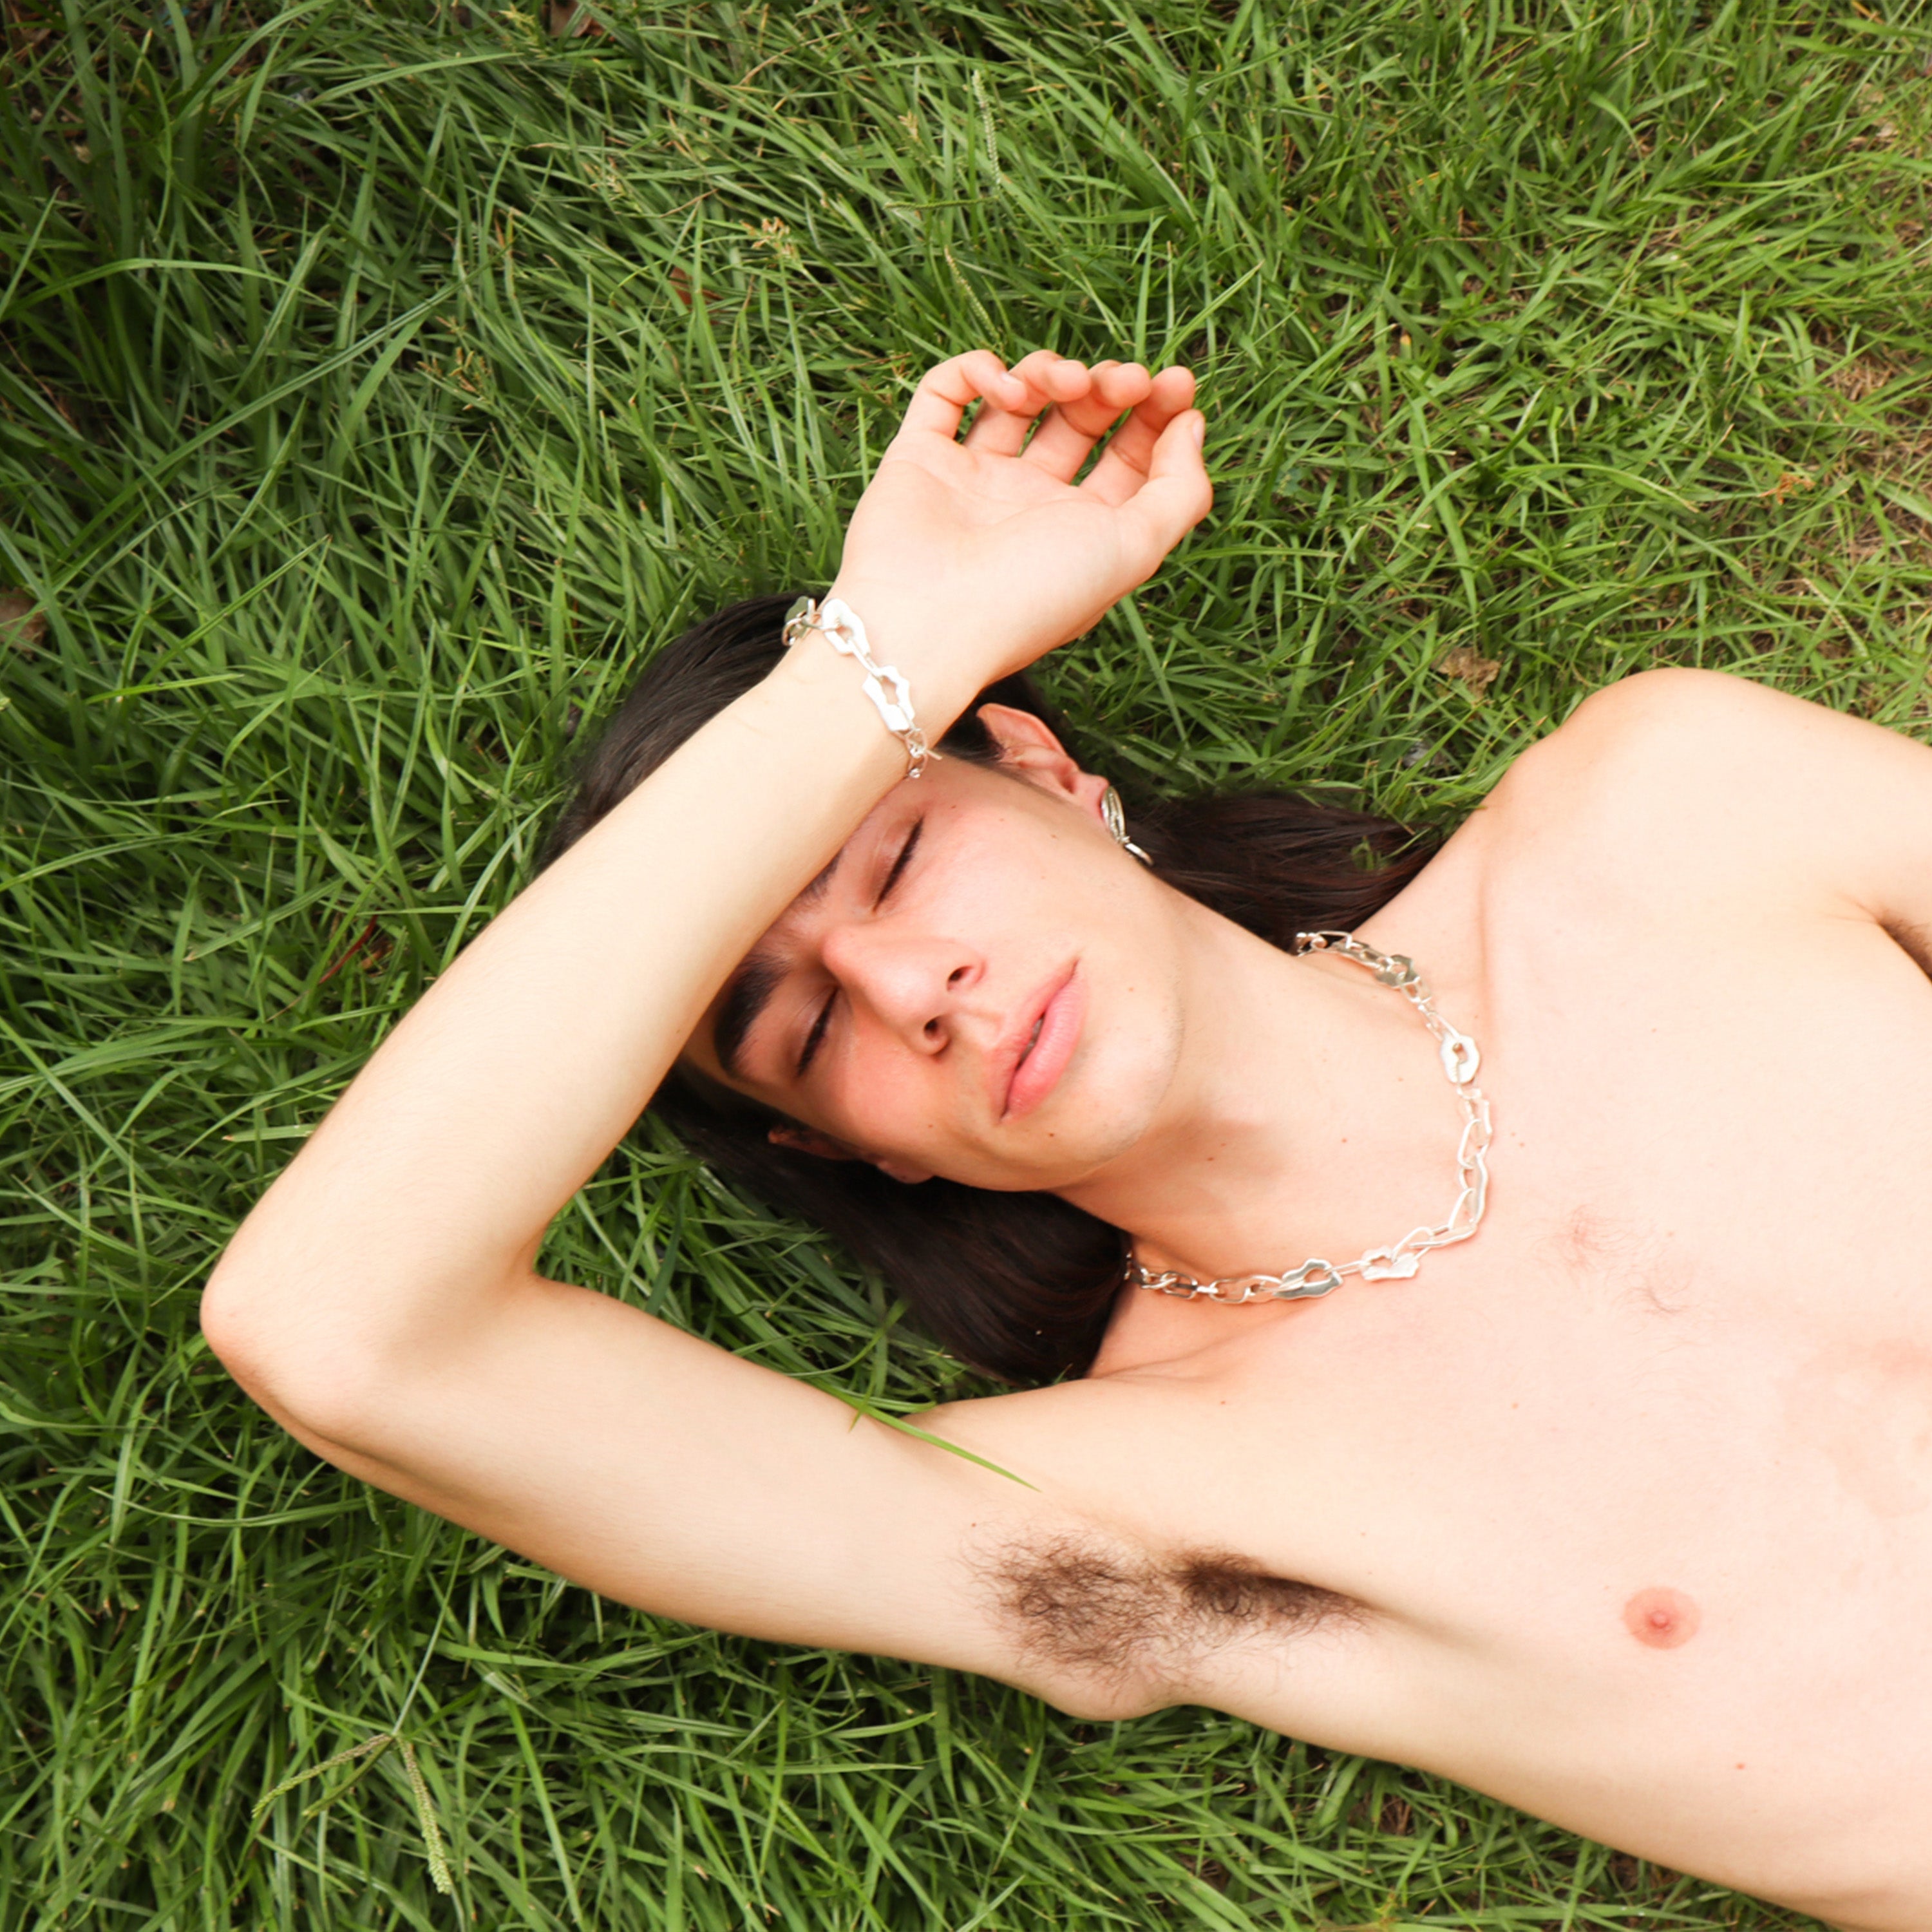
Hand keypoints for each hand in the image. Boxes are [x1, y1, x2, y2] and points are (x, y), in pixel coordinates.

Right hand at [826, 349, 1210, 699]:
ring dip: (1049, 371)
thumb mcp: (1134, 549)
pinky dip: (975, 369)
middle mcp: (1030, 503)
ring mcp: (974, 479)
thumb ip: (1180, 491)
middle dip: (1107, 386)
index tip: (1175, 384)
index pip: (1129, 457)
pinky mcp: (920, 459)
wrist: (929, 622)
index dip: (1157, 414)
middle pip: (1080, 420)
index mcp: (1082, 531)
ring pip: (1019, 399)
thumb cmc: (1033, 596)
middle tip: (1121, 379)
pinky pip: (945, 393)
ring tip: (1058, 383)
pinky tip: (1003, 384)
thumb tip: (1192, 424)